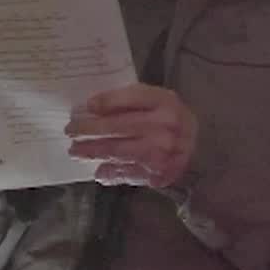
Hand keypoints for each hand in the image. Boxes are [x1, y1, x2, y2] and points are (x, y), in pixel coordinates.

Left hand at [67, 83, 198, 188]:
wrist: (198, 147)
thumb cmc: (170, 120)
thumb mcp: (157, 102)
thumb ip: (130, 102)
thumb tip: (92, 109)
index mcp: (166, 101)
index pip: (133, 97)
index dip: (108, 101)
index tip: (87, 106)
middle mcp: (166, 124)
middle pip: (119, 124)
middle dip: (90, 128)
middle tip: (70, 129)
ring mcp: (163, 150)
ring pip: (119, 150)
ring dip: (92, 150)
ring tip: (76, 150)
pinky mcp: (160, 172)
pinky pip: (127, 172)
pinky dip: (110, 172)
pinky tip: (99, 170)